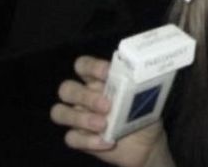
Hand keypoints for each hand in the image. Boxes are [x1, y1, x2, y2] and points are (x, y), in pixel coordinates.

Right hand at [50, 56, 168, 166]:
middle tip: (106, 105)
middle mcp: (85, 96)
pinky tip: (106, 141)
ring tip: (103, 124)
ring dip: (81, 118)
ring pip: (60, 112)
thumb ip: (136, 84)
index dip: (91, 67)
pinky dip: (88, 140)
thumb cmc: (143, 111)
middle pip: (66, 89)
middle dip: (84, 96)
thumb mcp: (144, 95)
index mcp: (99, 80)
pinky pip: (71, 138)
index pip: (83, 65)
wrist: (147, 142)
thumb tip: (139, 73)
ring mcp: (79, 117)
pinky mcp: (80, 139)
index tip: (107, 73)